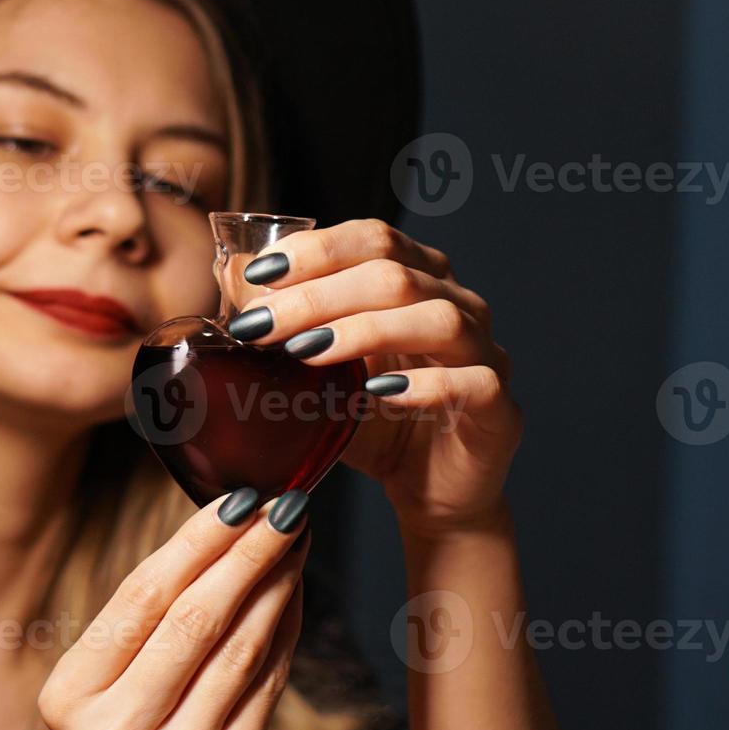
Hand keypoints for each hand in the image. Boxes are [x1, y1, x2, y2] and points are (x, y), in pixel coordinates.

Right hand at [37, 489, 310, 729]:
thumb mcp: (109, 700)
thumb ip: (148, 631)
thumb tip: (220, 531)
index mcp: (71, 698)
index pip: (139, 599)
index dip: (195, 541)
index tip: (237, 498)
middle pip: (192, 618)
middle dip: (247, 551)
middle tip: (285, 504)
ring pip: (239, 648)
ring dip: (276, 584)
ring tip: (297, 540)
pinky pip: (267, 686)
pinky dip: (286, 633)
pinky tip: (296, 597)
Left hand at [225, 219, 520, 537]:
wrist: (430, 491)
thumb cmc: (375, 422)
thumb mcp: (320, 371)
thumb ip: (286, 323)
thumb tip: (229, 273)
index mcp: (420, 279)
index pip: (374, 238)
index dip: (315, 250)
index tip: (257, 275)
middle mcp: (459, 305)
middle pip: (395, 274)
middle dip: (318, 296)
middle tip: (260, 325)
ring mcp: (486, 354)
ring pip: (436, 318)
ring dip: (364, 330)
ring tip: (307, 353)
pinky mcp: (499, 409)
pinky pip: (470, 383)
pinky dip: (422, 385)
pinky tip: (376, 395)